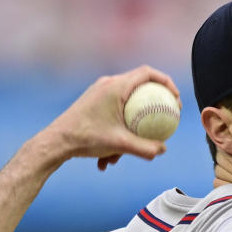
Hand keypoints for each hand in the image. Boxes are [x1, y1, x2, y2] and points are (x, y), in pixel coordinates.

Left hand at [41, 65, 180, 169]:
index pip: (148, 73)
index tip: (175, 99)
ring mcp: (99, 93)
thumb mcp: (120, 145)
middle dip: (154, 103)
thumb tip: (163, 149)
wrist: (55, 142)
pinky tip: (110, 157)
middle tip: (166, 116)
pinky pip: (114, 112)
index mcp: (116, 86)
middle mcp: (107, 84)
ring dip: (133, 125)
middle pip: (139, 86)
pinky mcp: (92, 103)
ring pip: (126, 103)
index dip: (166, 82)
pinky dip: (118, 130)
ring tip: (130, 150)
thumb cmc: (85, 138)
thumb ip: (145, 148)